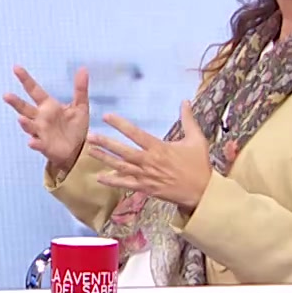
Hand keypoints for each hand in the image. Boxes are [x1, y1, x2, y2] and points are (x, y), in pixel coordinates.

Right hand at [4, 65, 89, 178]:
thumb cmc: (76, 127)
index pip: (34, 90)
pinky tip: (31, 142)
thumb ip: (80, 89)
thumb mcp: (80, 106)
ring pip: (29, 126)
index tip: (16, 68)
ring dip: (24, 123)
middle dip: (15, 102)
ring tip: (20, 119)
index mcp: (48, 106)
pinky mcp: (45, 146)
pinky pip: (38, 144)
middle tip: (6, 95)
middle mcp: (41, 118)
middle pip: (25, 108)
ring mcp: (41, 133)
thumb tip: (83, 68)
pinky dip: (34, 143)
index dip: (25, 79)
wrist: (79, 149)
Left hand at [87, 102, 213, 211]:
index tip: (107, 116)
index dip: (120, 124)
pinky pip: (125, 184)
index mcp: (159, 148)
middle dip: (106, 143)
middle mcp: (149, 162)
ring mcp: (146, 176)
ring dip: (104, 159)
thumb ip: (188, 119)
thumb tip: (185, 100)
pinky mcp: (145, 188)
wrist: (201, 191)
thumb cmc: (199, 164)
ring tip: (90, 151)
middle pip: (123, 151)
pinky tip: (99, 177)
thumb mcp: (196, 139)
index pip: (136, 134)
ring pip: (121, 167)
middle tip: (90, 136)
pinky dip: (112, 182)